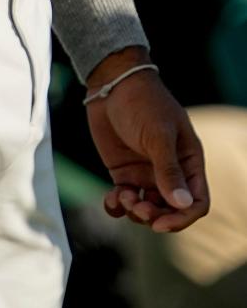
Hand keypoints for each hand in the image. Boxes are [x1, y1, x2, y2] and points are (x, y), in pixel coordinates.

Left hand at [85, 51, 208, 232]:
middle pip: (170, 210)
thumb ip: (168, 169)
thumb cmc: (142, 103)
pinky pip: (124, 197)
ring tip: (122, 198)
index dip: (181, 218)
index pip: (196, 203)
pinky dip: (118, 205)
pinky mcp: (124, 171)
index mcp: (188, 163)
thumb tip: (181, 204)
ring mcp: (146, 173)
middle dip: (155, 216)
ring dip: (136, 212)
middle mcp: (170, 172)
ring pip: (147, 208)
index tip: (160, 224)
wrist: (112, 83)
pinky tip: (111, 201)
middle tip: (137, 209)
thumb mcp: (158, 135)